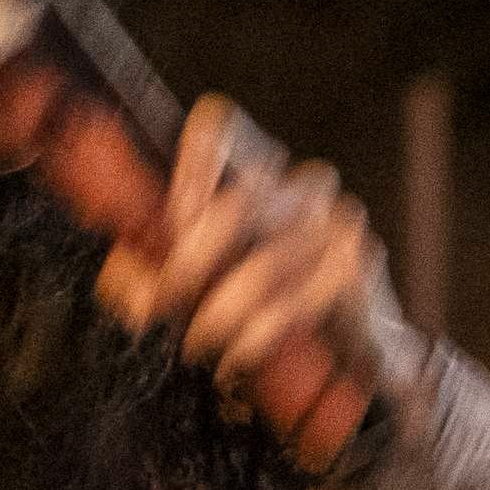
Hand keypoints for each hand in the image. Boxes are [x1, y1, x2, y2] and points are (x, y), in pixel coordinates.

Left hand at [95, 94, 393, 465]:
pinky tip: (236, 359)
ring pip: (266, 264)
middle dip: (191, 264)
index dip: (190, 165)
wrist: (350, 360)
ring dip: (222, 312)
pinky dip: (256, 336)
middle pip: (238, 204)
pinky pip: (296, 302)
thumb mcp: (194, 284)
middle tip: (164, 305)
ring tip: (199, 346)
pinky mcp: (358, 267)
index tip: (168, 221)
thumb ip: (150, 273)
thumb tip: (131, 286)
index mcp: (259, 170)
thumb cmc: (259, 308)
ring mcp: (338, 223)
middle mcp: (303, 187)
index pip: (221, 129)